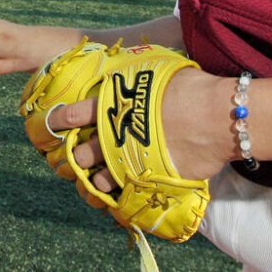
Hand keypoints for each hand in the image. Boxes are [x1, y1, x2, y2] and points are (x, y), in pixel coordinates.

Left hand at [48, 66, 234, 185]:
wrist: (218, 116)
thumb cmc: (191, 88)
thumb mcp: (158, 71)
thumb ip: (137, 77)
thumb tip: (133, 71)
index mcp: (112, 107)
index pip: (72, 116)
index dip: (58, 121)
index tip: (53, 124)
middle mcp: (115, 137)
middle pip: (79, 154)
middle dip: (74, 157)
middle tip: (76, 157)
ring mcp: (130, 162)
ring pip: (97, 181)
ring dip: (94, 182)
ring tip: (96, 181)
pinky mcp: (149, 183)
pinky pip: (124, 197)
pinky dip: (118, 200)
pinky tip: (117, 199)